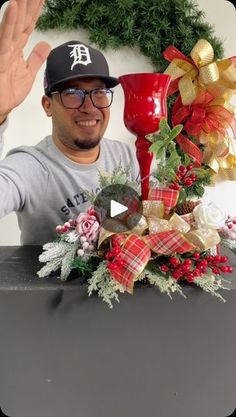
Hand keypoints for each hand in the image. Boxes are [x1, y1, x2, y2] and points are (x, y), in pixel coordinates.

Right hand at [0, 0, 50, 118]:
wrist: (0, 106)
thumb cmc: (8, 90)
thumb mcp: (28, 73)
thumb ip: (36, 58)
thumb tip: (46, 45)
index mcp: (17, 47)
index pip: (29, 23)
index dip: (36, 10)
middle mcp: (10, 44)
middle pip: (23, 18)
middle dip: (29, 3)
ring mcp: (4, 49)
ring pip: (15, 22)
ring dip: (21, 5)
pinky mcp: (0, 57)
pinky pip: (5, 37)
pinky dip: (10, 22)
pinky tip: (15, 7)